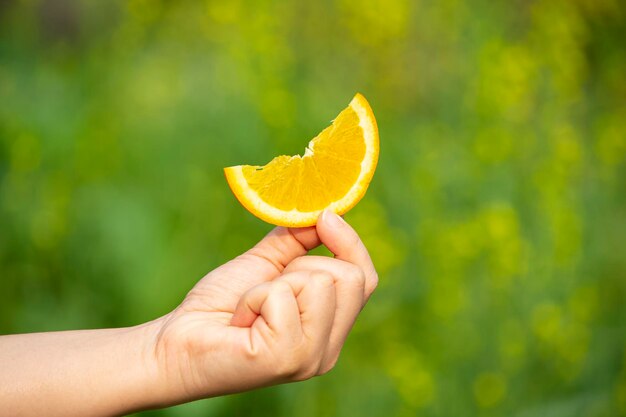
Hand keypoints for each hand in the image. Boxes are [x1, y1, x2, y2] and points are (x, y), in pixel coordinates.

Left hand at [151, 210, 377, 403]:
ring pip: (319, 282)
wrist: (177, 340)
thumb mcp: (267, 264)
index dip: (350, 244)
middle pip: (350, 278)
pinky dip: (254, 297)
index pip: (366, 279)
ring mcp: (310, 358)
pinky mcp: (286, 358)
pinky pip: (283, 296)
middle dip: (301, 266)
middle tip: (267, 289)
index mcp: (329, 330)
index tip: (326, 216)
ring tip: (251, 308)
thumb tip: (325, 210)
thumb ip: (298, 240)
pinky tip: (240, 320)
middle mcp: (327, 350)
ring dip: (274, 284)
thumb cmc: (221, 305)